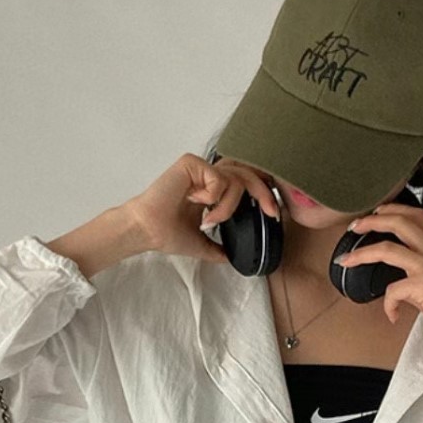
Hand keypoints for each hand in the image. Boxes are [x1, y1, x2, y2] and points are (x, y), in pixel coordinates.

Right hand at [127, 153, 279, 262]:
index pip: (246, 183)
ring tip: (210, 220)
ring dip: (228, 206)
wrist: (149, 231)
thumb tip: (233, 259)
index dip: (263, 194)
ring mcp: (201, 168)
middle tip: (271, 211)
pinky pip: (219, 178)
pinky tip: (195, 203)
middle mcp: (208, 175)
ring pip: (235, 180)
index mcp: (213, 189)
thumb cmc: (168, 233)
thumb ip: (219, 247)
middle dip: (264, 193)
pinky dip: (213, 196)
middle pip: (248, 174)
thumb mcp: (203, 244)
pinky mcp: (191, 163)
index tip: (273, 213)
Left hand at [337, 203, 422, 358]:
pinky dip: (388, 305)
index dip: (393, 208)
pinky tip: (393, 315)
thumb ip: (417, 274)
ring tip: (346, 261)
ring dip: (362, 254)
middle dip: (372, 221)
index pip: (417, 215)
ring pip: (388, 249)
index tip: (374, 212)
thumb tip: (394, 281)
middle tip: (353, 227)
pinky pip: (392, 290)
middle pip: (400, 222)